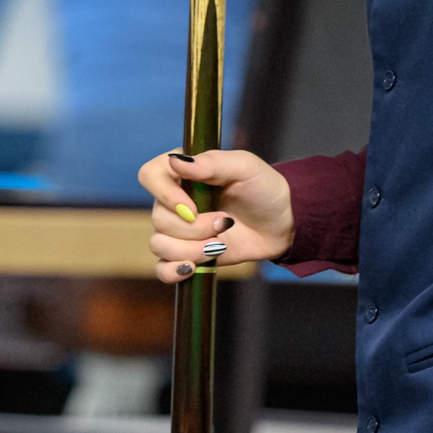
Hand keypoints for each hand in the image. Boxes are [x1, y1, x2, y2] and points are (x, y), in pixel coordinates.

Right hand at [137, 148, 295, 284]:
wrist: (282, 223)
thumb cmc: (264, 189)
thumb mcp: (246, 167)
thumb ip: (212, 162)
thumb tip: (176, 160)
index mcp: (184, 172)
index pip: (150, 175)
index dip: (164, 194)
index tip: (191, 207)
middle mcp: (175, 200)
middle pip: (159, 217)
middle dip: (194, 227)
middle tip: (225, 222)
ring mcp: (179, 229)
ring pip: (159, 244)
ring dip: (191, 249)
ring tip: (220, 244)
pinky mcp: (186, 254)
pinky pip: (161, 268)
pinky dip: (173, 271)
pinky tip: (192, 268)